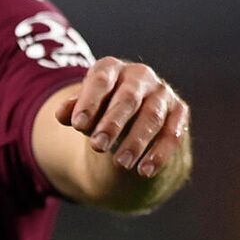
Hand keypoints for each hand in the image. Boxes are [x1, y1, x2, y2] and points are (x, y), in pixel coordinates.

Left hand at [56, 57, 190, 177]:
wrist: (133, 112)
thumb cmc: (100, 106)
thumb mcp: (84, 106)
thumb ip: (73, 109)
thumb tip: (60, 114)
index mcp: (112, 68)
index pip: (100, 81)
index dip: (89, 102)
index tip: (78, 125)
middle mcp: (140, 75)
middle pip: (127, 99)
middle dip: (112, 124)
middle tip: (97, 147)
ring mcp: (162, 92)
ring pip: (152, 118)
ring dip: (136, 142)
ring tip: (121, 163)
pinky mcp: (179, 112)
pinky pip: (172, 134)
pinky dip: (159, 154)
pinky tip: (145, 171)